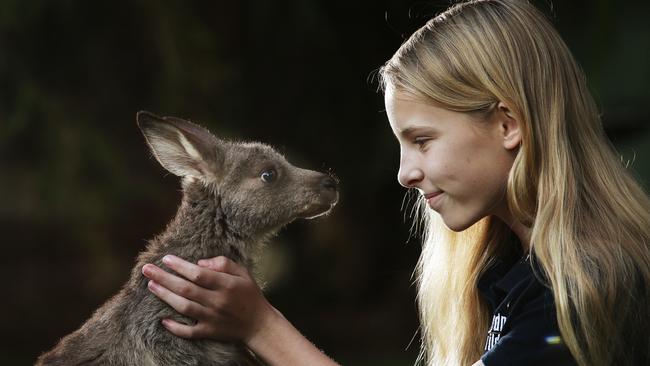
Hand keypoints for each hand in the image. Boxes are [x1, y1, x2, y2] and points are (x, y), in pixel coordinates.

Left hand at [141, 255, 276, 342]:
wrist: (259, 325)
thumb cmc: (250, 294)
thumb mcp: (243, 273)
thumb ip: (223, 264)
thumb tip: (199, 262)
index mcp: (227, 285)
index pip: (198, 274)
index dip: (180, 266)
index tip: (165, 258)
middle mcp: (218, 301)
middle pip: (186, 289)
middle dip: (164, 278)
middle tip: (146, 269)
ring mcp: (212, 318)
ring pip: (184, 307)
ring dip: (165, 296)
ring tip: (151, 285)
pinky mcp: (210, 332)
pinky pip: (189, 332)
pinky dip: (175, 327)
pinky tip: (163, 320)